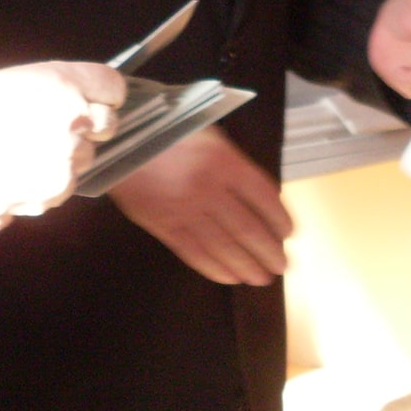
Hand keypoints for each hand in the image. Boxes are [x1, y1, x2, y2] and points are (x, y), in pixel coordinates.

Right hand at [0, 61, 124, 228]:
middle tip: (44, 128)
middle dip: (82, 129)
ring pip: (82, 162)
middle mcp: (73, 122)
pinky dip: (40, 187)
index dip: (102, 94)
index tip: (93, 99)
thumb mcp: (12, 80)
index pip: (113, 86)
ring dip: (60, 161)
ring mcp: (66, 162)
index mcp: (63, 83)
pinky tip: (10, 175)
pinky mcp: (52, 194)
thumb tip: (90, 101)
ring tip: (16, 153)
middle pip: (106, 126)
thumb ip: (57, 87)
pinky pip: (60, 189)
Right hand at [110, 126, 292, 284]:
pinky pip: (194, 253)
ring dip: (247, 266)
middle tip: (283, 266)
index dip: (280, 219)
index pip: (264, 197)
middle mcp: (208, 188)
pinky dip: (215, 269)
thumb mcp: (209, 132)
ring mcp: (185, 209)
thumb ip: (234, 163)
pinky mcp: (163, 226)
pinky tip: (230, 277)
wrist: (121, 139)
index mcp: (224, 161)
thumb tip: (260, 196)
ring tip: (262, 279)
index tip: (290, 234)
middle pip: (248, 228)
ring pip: (224, 247)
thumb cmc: (168, 131)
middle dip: (269, 252)